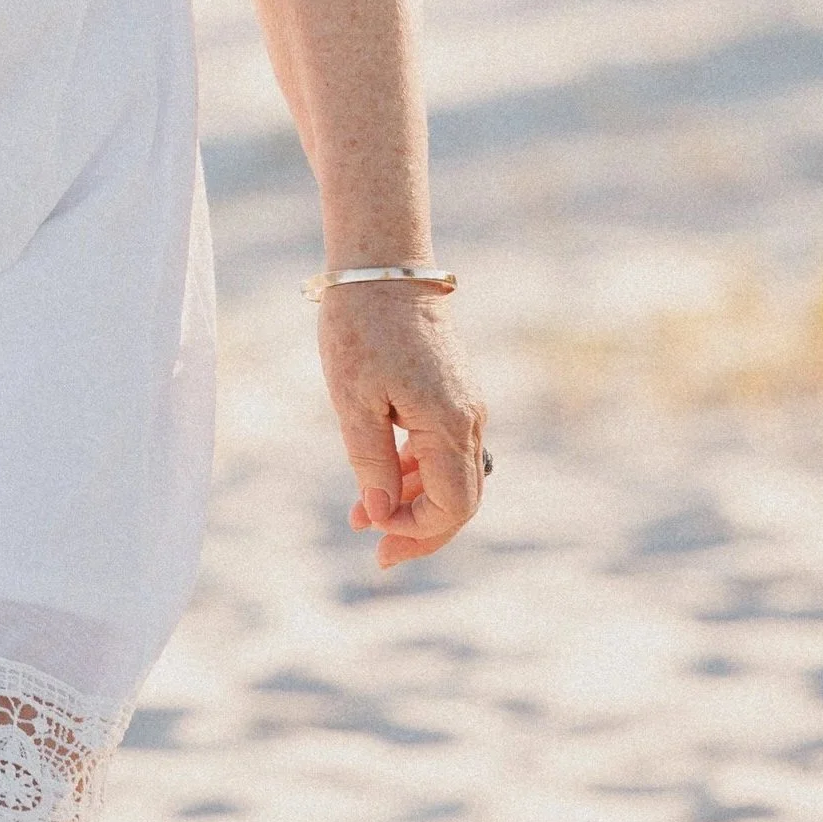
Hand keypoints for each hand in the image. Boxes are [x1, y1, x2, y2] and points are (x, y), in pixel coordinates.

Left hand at [319, 285, 486, 569]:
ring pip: (454, 476)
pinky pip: (445, 449)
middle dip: (421, 531)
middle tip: (378, 557)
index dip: (414, 529)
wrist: (381, 264)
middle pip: (462, 500)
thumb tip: (379, 516)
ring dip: (415, 503)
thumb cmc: (361, 327)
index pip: (452, 505)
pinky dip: (418, 472)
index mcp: (449, 423)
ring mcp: (465, 404)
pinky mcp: (454, 391)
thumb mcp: (353, 400)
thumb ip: (369, 463)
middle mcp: (469, 418)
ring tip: (363, 518)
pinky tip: (380, 478)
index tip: (369, 526)